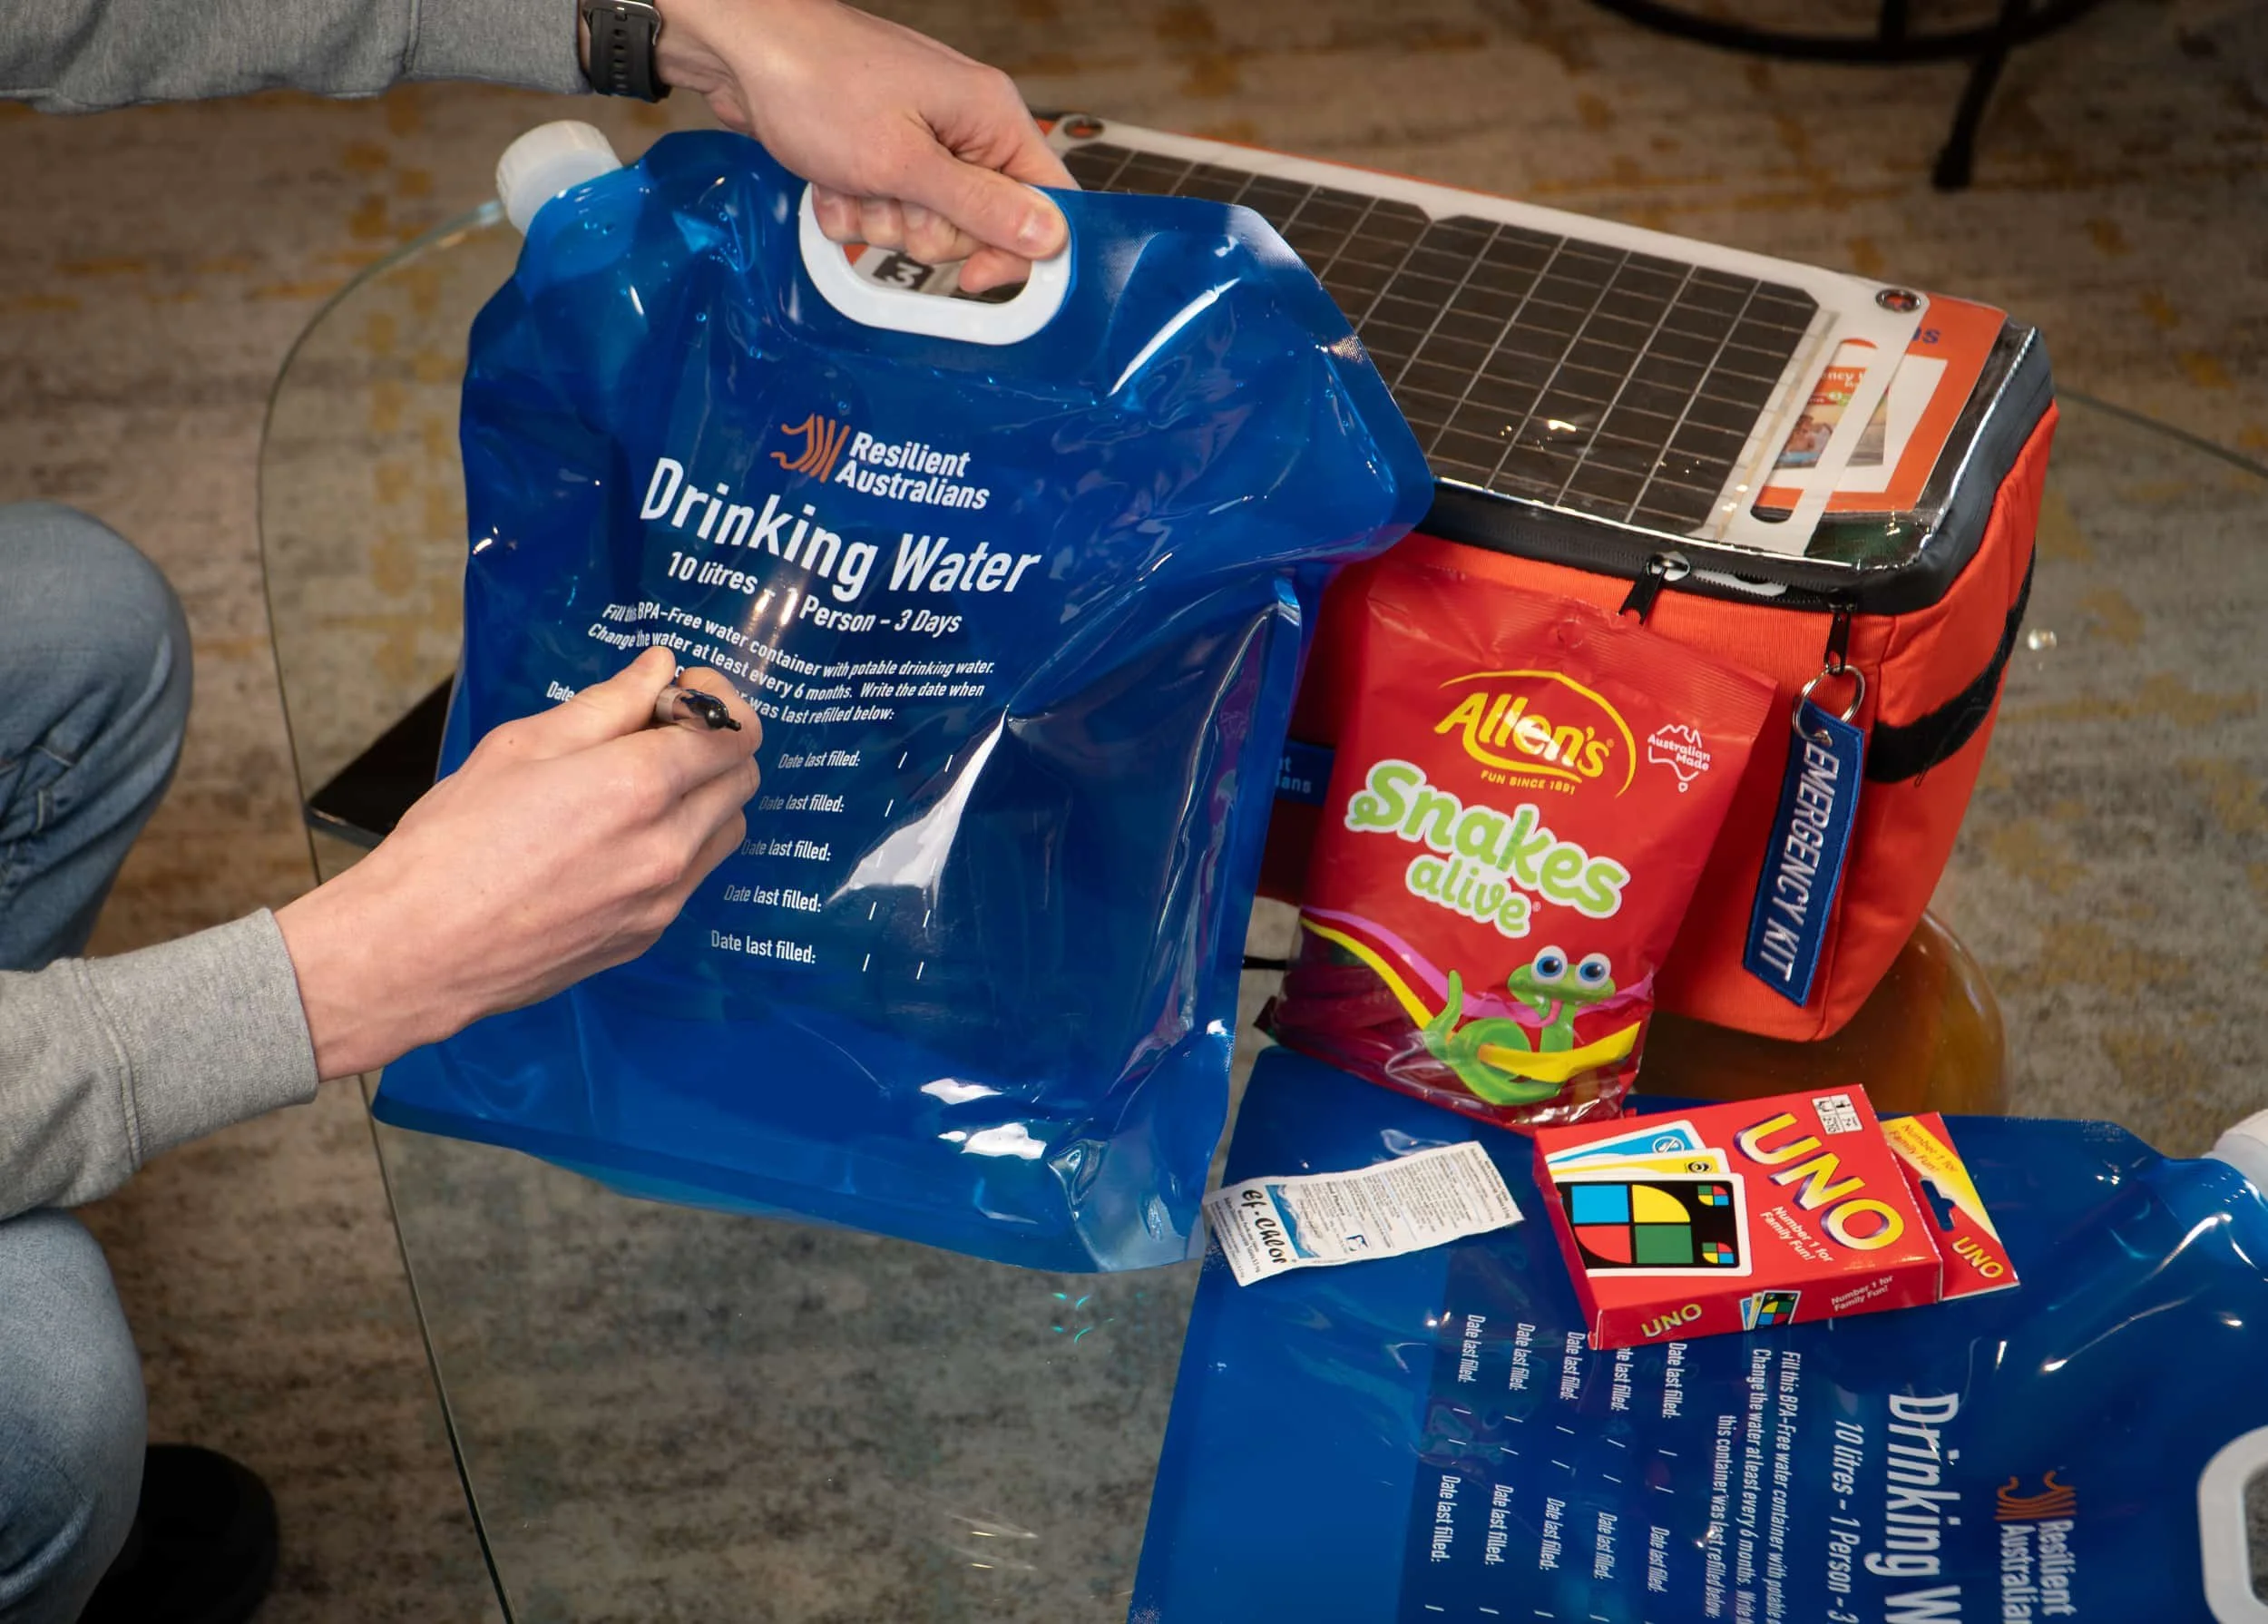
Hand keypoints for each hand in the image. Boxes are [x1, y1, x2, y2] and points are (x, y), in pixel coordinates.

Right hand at [275, 648, 760, 1079]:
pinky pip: (693, 877)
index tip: (682, 692)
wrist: (419, 947)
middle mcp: (667, 846)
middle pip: (743, 779)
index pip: (734, 732)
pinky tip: (619, 839)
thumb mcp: (524, 746)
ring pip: (727, 830)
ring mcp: (663, 899)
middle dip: (714, 745)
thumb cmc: (455, 839)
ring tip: (640, 787)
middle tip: (659, 734)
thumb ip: (607, 705)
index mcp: (639, 786)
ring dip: (704, 797)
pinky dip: (680, 845)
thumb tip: (658, 669)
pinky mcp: (648, 934)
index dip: (717, 701)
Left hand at [651, 0, 1073, 291]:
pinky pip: (881, 211)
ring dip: (879, 219)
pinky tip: (829, 177)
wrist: (740, 51)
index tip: (974, 276)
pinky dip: (851, 207)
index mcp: (990, 118)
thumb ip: (980, 206)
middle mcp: (963, 128)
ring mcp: (919, 139)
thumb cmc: (817, 83)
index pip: (1047, 202)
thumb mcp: (904, 161)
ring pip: (922, 224)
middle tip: (891, 197)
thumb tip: (1050, 238)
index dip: (1019, 250)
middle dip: (926, 229)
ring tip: (851, 180)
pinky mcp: (879, 151)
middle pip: (978, 225)